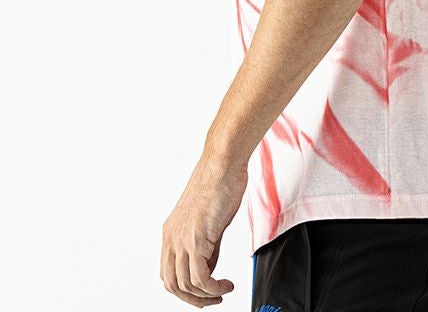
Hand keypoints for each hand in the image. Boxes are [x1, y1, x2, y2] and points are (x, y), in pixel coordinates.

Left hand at [160, 151, 247, 306]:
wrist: (222, 164)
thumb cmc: (219, 182)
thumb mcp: (209, 221)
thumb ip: (207, 246)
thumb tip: (210, 268)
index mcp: (171, 232)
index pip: (168, 273)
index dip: (184, 289)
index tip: (203, 292)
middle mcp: (172, 237)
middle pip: (172, 284)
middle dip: (193, 299)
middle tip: (213, 299)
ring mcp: (183, 238)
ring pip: (185, 284)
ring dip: (206, 296)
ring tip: (222, 292)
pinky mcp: (197, 238)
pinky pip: (200, 277)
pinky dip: (213, 288)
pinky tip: (224, 285)